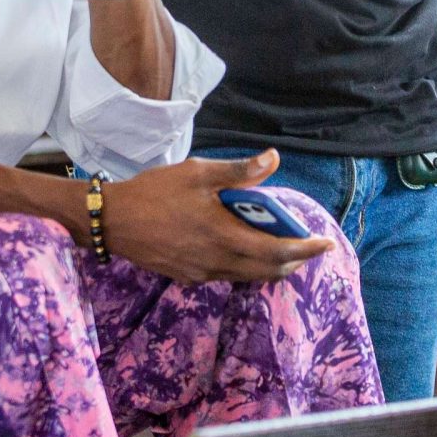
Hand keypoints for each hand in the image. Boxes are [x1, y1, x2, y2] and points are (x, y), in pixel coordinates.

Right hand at [101, 151, 339, 283]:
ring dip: (269, 266)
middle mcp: (216, 261)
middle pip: (267, 271)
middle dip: (293, 262)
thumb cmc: (154, 192)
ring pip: (247, 276)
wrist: (110, 221)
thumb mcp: (197, 173)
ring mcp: (201, 273)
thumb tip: (274, 159)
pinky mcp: (187, 277)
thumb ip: (238, 171)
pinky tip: (242, 250)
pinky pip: (226, 276)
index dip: (306, 250)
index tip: (326, 244)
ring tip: (282, 249)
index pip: (278, 251)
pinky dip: (244, 267)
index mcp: (224, 235)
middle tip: (307, 248)